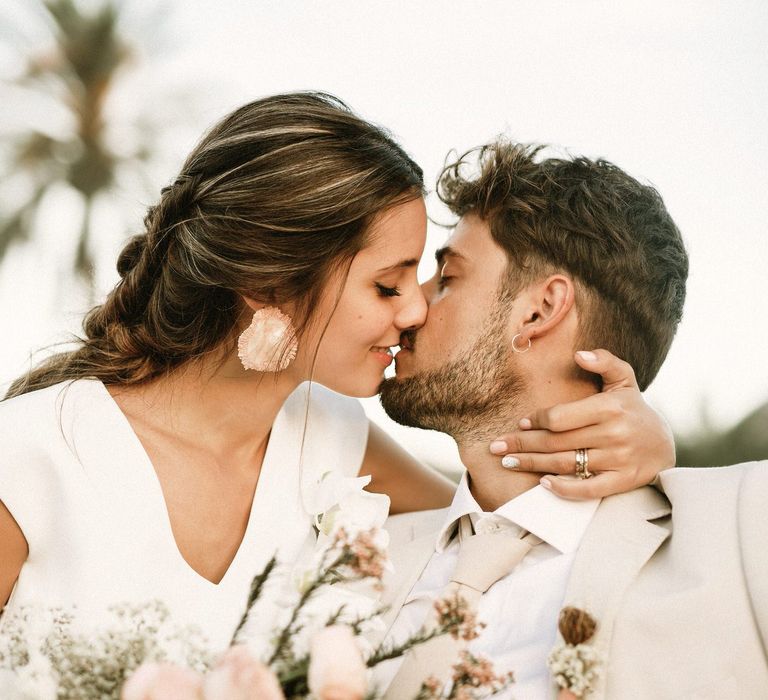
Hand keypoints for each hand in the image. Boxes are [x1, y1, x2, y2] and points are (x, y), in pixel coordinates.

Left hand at [489, 349, 674, 498]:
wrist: (664, 445)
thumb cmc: (633, 409)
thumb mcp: (624, 380)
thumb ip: (605, 362)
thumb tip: (579, 354)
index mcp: (610, 407)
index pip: (561, 417)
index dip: (536, 421)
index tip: (521, 424)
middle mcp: (614, 434)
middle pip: (557, 442)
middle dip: (523, 444)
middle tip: (497, 447)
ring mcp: (618, 460)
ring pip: (566, 464)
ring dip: (533, 464)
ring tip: (508, 462)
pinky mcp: (623, 481)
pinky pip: (589, 489)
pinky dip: (565, 488)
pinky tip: (543, 484)